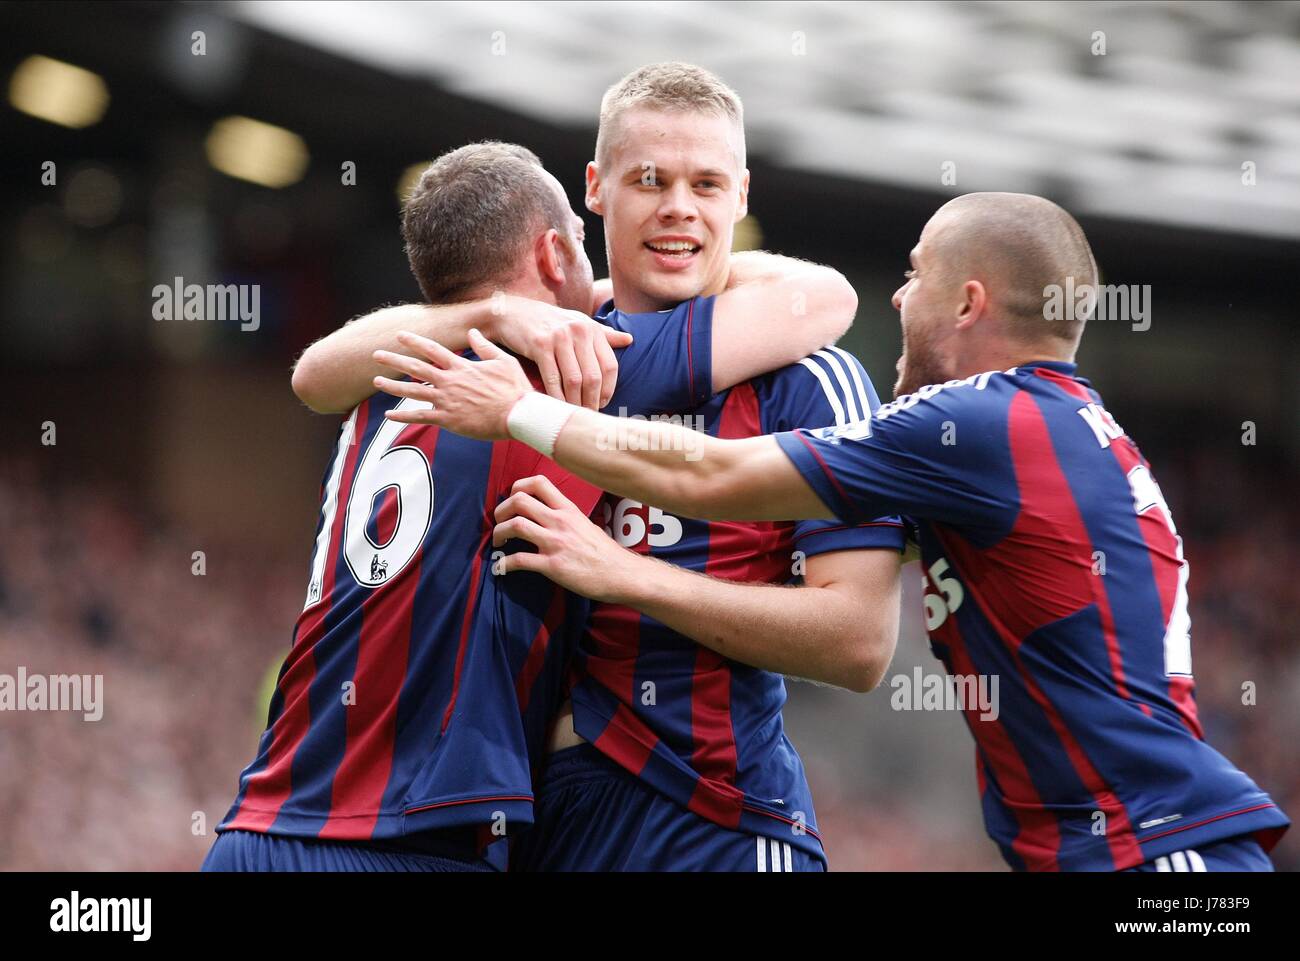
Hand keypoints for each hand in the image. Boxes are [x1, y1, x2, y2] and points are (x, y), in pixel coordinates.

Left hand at [373, 329, 531, 439]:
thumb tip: (472, 333)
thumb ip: (484, 347)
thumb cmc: (515, 389)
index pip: (432, 350)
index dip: (414, 341)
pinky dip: (403, 416)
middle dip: (394, 360)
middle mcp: (450, 381)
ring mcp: (447, 401)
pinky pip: (420, 417)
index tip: (400, 335)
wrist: (519, 415)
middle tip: (376, 354)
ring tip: (376, 381)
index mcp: (461, 367)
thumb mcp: (503, 360)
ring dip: (392, 386)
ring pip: (412, 392)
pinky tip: (389, 415)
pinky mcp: (448, 419)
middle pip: (415, 368)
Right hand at [488, 296, 631, 409]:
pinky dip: (556, 396)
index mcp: (592, 328)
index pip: (610, 366)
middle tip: (588, 415)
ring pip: (574, 380)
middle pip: (593, 376)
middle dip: (592, 400)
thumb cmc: (549, 322)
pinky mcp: (539, 345)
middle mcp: (578, 331)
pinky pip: (552, 378)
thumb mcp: (578, 323)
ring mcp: (559, 337)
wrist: (513, 313)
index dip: (608, 389)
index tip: (603, 403)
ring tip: (574, 414)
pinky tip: (557, 407)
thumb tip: (630, 340)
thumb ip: (603, 334)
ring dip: (575, 402)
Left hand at [491, 475, 639, 603]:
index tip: (512, 499)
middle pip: (519, 500)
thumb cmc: (605, 552)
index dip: (518, 486)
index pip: (538, 482)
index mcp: (568, 509)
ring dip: (499, 532)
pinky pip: (520, 560)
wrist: (621, 574)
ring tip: (498, 542)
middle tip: (499, 522)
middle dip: (501, 510)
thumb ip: (565, 517)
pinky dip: (504, 564)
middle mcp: (560, 521)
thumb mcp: (586, 524)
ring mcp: (556, 543)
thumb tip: (546, 516)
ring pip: (515, 525)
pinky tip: (501, 568)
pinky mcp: (553, 565)